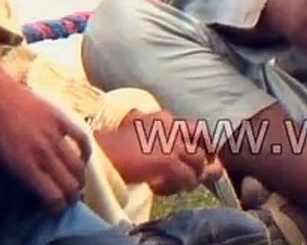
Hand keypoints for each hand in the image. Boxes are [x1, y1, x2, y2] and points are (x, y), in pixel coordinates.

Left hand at [0, 20, 89, 211]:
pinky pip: (81, 138)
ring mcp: (54, 135)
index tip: (55, 208)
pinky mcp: (60, 118)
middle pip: (68, 183)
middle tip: (68, 197)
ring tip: (77, 181)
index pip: (52, 195)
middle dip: (70, 194)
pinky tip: (84, 157)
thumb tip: (29, 184)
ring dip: (79, 177)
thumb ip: (15, 173)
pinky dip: (86, 150)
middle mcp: (43, 154)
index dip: (57, 206)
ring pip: (77, 164)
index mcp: (24, 166)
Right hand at [96, 110, 216, 195]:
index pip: (192, 126)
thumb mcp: (134, 131)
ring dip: (193, 175)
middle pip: (203, 136)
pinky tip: (163, 188)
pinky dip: (181, 186)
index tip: (198, 152)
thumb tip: (159, 140)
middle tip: (206, 166)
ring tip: (181, 184)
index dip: (198, 141)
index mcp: (161, 118)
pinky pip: (187, 177)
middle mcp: (171, 126)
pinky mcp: (168, 161)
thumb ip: (150, 133)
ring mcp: (171, 143)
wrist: (99, 155)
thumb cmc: (111, 146)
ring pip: (198, 160)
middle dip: (207, 149)